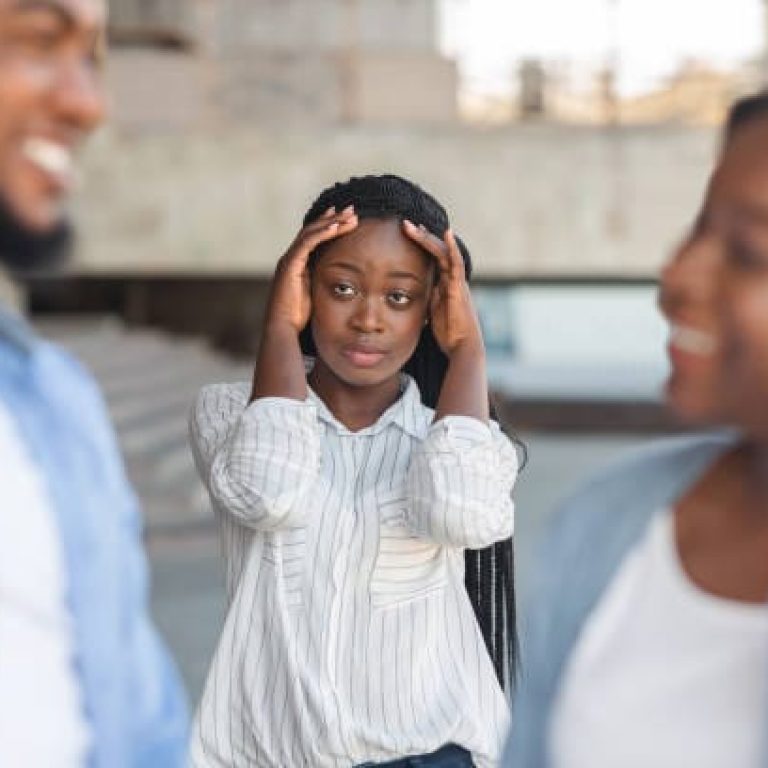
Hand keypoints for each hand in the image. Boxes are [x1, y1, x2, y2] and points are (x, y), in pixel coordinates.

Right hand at [265, 205, 357, 332]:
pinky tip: (336, 226)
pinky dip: (322, 233)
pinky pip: (307, 243)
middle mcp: (291, 258)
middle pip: (313, 230)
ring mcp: (289, 259)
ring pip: (312, 232)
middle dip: (333, 218)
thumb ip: (321, 282)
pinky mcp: (290, 264)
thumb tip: (340, 281)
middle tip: (352, 209)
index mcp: (296, 263)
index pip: (313, 237)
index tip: (344, 216)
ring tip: (350, 215)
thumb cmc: (298, 316)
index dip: (328, 224)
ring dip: (332, 222)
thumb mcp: (314, 293)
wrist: (283, 327)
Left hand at [403, 221, 483, 356]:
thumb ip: (427, 298)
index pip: (432, 257)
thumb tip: (411, 293)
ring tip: (413, 226)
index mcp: (444, 283)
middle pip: (437, 250)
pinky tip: (447, 233)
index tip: (408, 232)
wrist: (461, 345)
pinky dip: (452, 247)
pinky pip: (456, 263)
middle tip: (405, 224)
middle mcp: (452, 278)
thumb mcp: (431, 311)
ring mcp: (456, 281)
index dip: (422, 243)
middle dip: (422, 236)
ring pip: (444, 252)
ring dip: (428, 238)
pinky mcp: (459, 287)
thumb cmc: (448, 332)